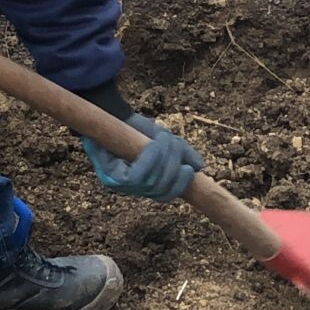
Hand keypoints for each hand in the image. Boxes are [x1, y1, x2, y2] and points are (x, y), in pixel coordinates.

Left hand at [82, 113, 202, 200]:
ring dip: (164, 158)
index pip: (165, 196)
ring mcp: (119, 185)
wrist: (112, 113)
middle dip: (174, 166)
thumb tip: (199, 166)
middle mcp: (131, 188)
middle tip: (175, 143)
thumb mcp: (165, 141)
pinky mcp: (110, 177)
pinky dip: (151, 159)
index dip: (179, 185)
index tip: (190, 170)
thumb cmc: (136, 128)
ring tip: (166, 138)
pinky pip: (138, 176)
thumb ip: (181, 154)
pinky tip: (155, 144)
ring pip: (152, 182)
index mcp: (145, 183)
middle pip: (161, 190)